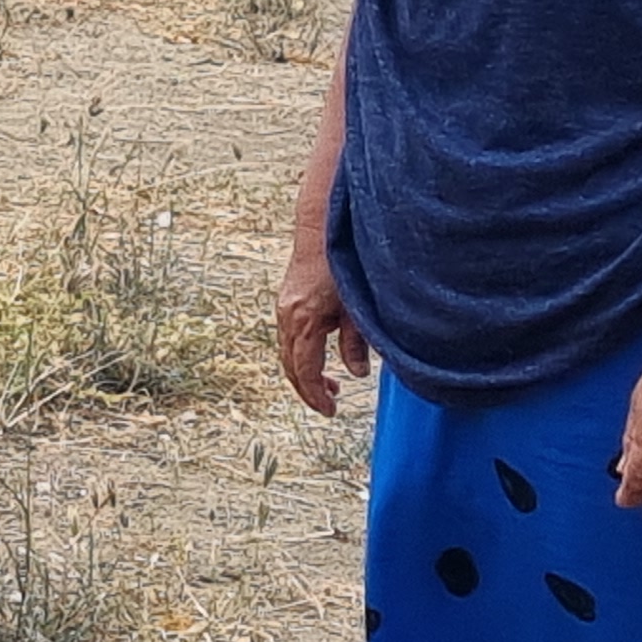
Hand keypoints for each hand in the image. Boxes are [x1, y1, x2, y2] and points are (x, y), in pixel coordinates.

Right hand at [275, 247, 368, 416]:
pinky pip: (288, 339)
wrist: (321, 231)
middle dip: (308, 390)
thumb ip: (356, 343)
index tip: (331, 410)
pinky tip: (319, 357)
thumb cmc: (343, 265)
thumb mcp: (357, 308)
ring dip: (304, 373)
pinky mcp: (286, 303)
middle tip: (329, 404)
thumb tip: (357, 373)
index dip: (317, 395)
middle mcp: (288, 318)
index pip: (305, 371)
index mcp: (306, 322)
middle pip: (291, 367)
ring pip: (287, 354)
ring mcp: (283, 310)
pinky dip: (301, 356)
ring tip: (329, 385)